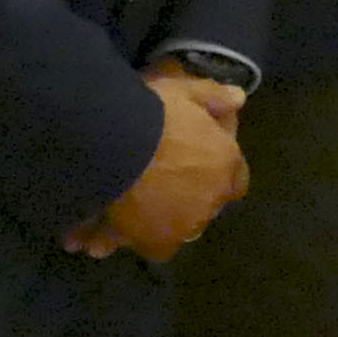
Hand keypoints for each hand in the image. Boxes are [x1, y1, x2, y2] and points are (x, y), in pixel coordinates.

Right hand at [68, 65, 248, 259]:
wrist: (115, 143)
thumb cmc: (153, 113)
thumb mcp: (182, 91)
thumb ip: (212, 97)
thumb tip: (239, 98)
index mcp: (224, 163)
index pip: (235, 178)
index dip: (214, 170)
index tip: (193, 162)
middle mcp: (211, 199)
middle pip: (204, 205)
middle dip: (185, 197)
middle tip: (153, 181)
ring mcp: (184, 225)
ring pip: (174, 227)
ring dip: (156, 220)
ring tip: (121, 209)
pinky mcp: (154, 243)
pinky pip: (145, 246)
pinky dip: (125, 240)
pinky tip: (98, 235)